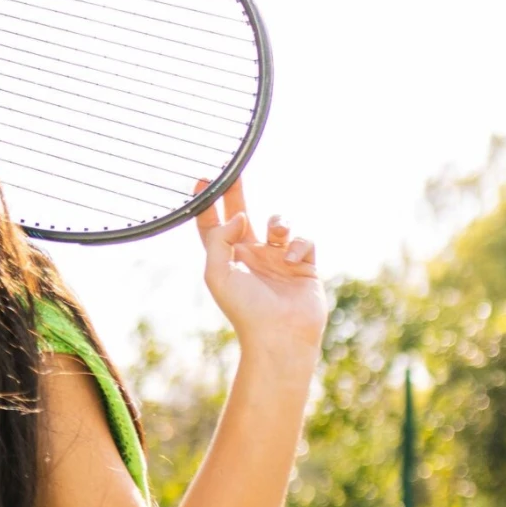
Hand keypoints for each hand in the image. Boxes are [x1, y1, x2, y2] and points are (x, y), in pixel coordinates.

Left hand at [194, 177, 326, 361]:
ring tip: (276, 233)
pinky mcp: (304, 265)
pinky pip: (304, 240)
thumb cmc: (244, 309)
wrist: (280, 335)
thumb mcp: (218, 273)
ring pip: (279, 223)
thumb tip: (238, 215)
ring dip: (280, 221)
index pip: (212, 227)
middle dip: (237, 194)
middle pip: (242, 216)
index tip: (201, 181)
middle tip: (234, 171)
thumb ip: (219, 239)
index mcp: (228, 260)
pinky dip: (299, 243)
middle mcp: (252, 256)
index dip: (206, 205)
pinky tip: (293, 259)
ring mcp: (279, 260)